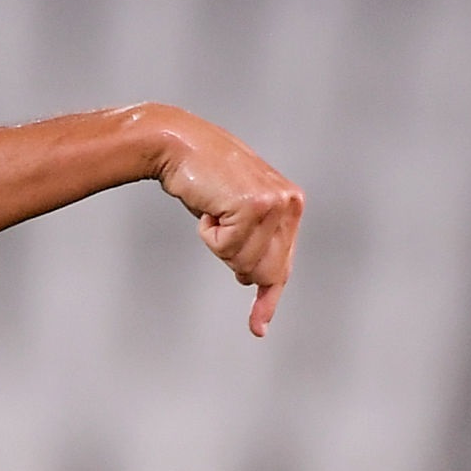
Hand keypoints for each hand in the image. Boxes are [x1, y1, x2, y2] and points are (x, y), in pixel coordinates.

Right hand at [151, 107, 304, 336]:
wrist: (179, 143)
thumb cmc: (202, 176)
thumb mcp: (235, 208)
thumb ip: (254, 238)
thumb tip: (254, 281)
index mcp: (291, 203)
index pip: (282, 264)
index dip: (268, 297)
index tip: (258, 327)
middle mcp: (290, 203)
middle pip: (265, 271)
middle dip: (234, 260)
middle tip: (216, 224)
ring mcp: (275, 205)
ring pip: (244, 262)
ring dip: (219, 244)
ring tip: (213, 210)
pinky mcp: (254, 207)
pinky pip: (226, 248)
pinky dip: (209, 235)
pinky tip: (208, 208)